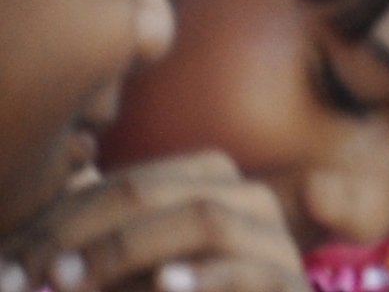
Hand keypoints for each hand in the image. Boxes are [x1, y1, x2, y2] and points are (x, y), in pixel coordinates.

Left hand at [0, 157, 304, 291]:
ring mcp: (270, 237)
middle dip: (76, 234)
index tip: (4, 269)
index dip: (52, 224)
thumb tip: (16, 268)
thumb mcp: (127, 280)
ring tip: (70, 283)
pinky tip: (163, 285)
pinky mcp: (286, 281)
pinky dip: (202, 276)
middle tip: (26, 279)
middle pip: (150, 192)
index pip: (115, 185)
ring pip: (201, 217)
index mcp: (203, 180)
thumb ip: (87, 265)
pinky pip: (247, 268)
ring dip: (125, 250)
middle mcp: (243, 196)